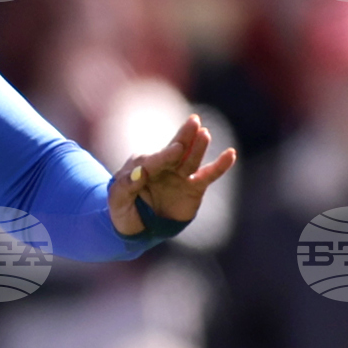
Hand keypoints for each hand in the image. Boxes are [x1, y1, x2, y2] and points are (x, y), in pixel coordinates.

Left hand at [107, 113, 235, 238]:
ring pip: (191, 158)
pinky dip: (220, 166)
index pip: (155, 160)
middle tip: (193, 121)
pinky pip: (208, 175)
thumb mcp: (117, 200)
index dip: (165, 155)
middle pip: (175, 150)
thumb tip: (141, 173)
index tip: (177, 149)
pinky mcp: (194, 186)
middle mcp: (163, 166)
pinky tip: (230, 154)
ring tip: (204, 133)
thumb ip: (126, 186)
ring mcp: (180, 174)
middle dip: (184, 136)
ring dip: (199, 146)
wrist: (136, 226)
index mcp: (142, 165)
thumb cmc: (122, 210)